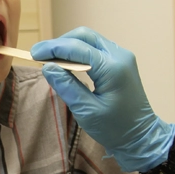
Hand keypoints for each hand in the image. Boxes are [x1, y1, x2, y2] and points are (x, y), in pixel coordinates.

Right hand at [30, 27, 174, 172]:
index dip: (53, 48)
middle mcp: (119, 56)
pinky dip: (79, 52)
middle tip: (40, 56)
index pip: (77, 48)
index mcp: (112, 68)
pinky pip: (96, 49)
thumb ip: (66, 86)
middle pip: (84, 36)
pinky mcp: (120, 62)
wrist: (141, 137)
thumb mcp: (86, 111)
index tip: (33, 53)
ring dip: (69, 46)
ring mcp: (122, 57)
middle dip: (60, 43)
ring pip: (90, 40)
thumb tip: (47, 67)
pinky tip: (66, 64)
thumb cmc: (115, 129)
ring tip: (50, 60)